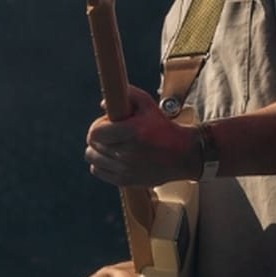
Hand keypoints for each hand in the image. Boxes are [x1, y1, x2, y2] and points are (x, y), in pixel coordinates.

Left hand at [84, 85, 199, 186]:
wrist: (182, 155)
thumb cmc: (164, 128)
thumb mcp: (149, 105)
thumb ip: (128, 96)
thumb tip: (103, 104)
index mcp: (132, 132)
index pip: (95, 132)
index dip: (97, 126)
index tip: (106, 124)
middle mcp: (127, 152)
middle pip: (92, 145)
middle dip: (99, 137)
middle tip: (110, 134)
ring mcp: (125, 169)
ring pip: (93, 158)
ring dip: (98, 150)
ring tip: (110, 145)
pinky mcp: (125, 180)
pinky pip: (98, 171)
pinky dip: (100, 164)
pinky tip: (112, 157)